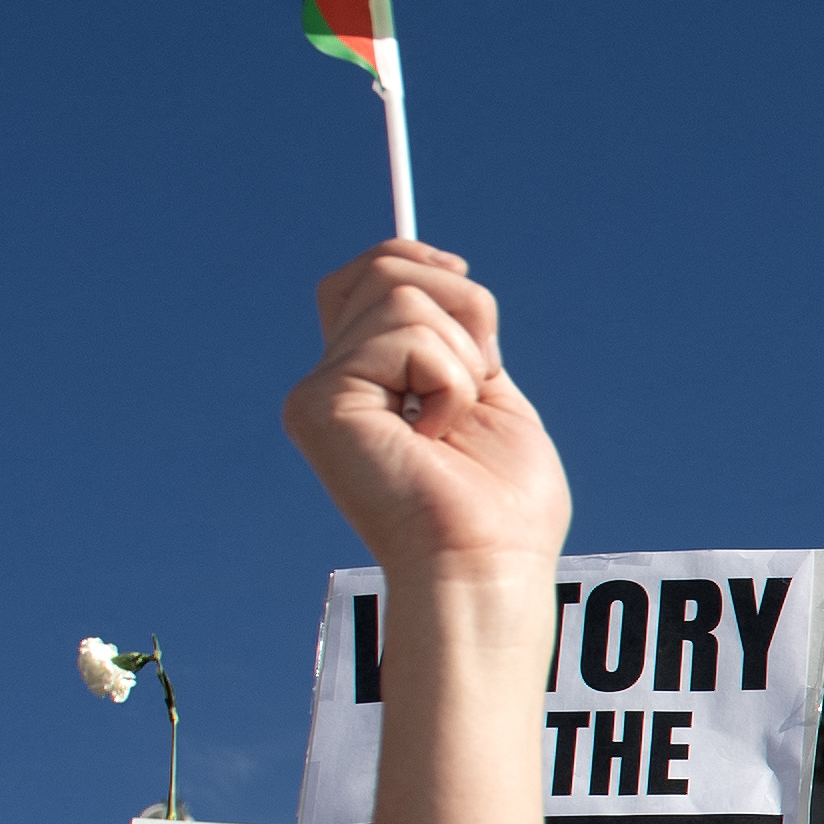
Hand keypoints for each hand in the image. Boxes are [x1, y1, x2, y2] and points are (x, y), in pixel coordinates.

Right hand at [280, 244, 572, 576]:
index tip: (461, 272)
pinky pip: (405, 334)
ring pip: (401, 294)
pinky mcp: (321, 403)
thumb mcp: (492, 399)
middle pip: (385, 268)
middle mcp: (332, 383)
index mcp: (370, 383)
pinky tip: (435, 436)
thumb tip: (451, 273)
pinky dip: (449, 379)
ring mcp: (320, 392)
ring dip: (461, 356)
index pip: (365, 279)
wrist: (487, 566)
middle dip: (461, 304)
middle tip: (480, 379)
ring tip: (453, 423)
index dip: (412, 257)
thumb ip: (460, 343)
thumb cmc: (502, 509)